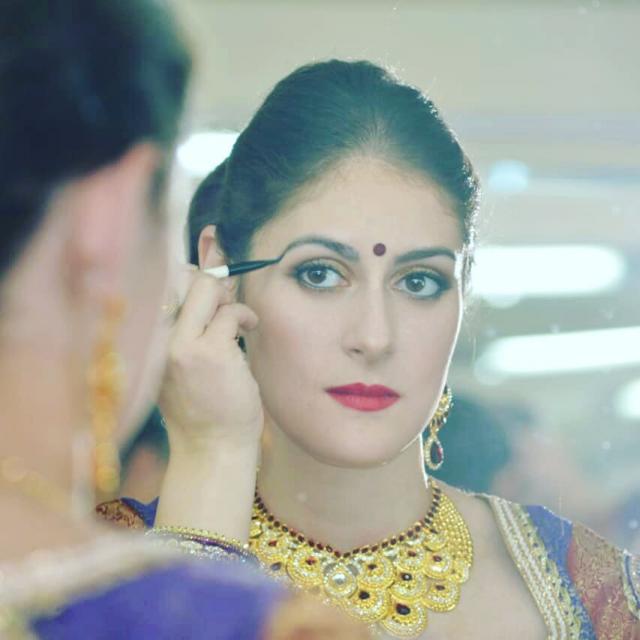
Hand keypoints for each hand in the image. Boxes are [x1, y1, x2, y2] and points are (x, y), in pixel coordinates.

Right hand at [159, 261, 262, 453]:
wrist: (213, 449)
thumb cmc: (205, 408)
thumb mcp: (187, 365)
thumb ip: (192, 326)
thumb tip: (212, 283)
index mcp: (149, 342)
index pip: (163, 286)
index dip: (191, 266)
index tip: (213, 243)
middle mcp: (158, 340)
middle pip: (184, 279)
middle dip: (214, 274)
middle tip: (231, 292)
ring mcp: (181, 345)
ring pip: (207, 290)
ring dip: (231, 299)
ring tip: (240, 321)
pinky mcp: (208, 352)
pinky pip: (231, 313)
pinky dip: (245, 316)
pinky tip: (250, 328)